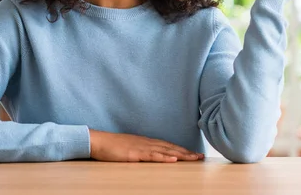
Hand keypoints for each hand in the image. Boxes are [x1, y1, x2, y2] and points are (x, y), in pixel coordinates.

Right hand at [89, 129, 203, 161]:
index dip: (183, 150)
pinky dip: (164, 157)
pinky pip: (152, 156)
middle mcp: (148, 143)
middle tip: (201, 157)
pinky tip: (173, 159)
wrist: (99, 141)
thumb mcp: (132, 148)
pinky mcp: (135, 154)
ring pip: (166, 151)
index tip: (194, 154)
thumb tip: (153, 155)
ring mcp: (142, 148)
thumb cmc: (113, 146)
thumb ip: (143, 151)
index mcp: (148, 142)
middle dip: (187, 153)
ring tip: (193, 158)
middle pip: (171, 148)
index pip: (169, 146)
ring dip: (181, 155)